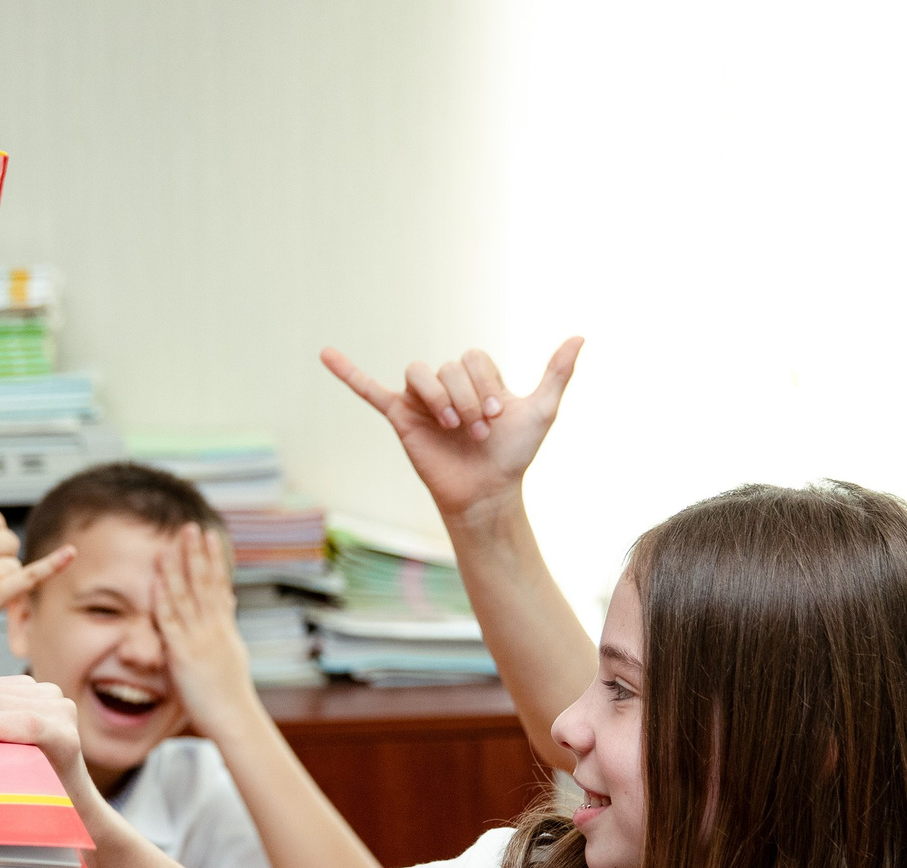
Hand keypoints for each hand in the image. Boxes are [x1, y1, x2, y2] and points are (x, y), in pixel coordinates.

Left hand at [150, 524, 258, 733]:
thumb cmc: (232, 698)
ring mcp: (199, 639)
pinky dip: (164, 599)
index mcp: (225, 629)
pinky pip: (171, 622)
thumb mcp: (233, 657)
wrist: (235, 719)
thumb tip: (228, 610)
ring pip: (187, 596)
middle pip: (205, 583)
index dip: (215, 559)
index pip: (219, 585)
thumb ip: (226, 632)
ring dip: (178, 568)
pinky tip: (158, 580)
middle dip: (197, 553)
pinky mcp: (183, 655)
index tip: (211, 536)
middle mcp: (214, 628)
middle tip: (191, 526)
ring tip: (172, 543)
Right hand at [322, 338, 582, 527]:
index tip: (497, 417)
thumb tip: (580, 335)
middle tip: (478, 431)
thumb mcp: (541, 410)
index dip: (485, 385)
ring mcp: (420, 401)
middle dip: (466, 397)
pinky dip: (348, 372)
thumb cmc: (513, 455)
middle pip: (446, 366)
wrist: (487, 494)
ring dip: (440, 398)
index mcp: (474, 378)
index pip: (472, 358)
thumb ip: (556, 373)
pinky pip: (369, 391)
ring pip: (420, 373)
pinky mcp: (400, 418)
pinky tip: (326, 353)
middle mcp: (445, 385)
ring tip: (454, 428)